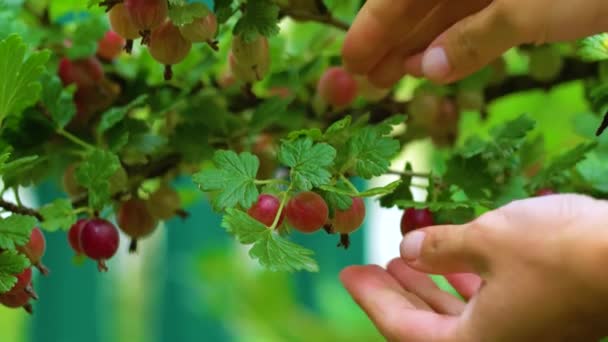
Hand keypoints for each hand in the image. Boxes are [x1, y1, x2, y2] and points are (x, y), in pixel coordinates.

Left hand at [341, 194, 607, 340]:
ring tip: (402, 260)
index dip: (370, 297)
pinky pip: (486, 304)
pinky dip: (463, 283)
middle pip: (427, 326)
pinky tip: (453, 260)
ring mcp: (522, 334)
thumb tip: (408, 252)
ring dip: (428, 287)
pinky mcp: (542, 317)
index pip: (402, 327)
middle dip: (396, 294)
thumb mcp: (486, 240)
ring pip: (458, 315)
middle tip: (369, 269)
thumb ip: (440, 249)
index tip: (348, 274)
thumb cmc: (559, 250)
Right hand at [342, 0, 607, 85]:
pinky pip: (484, 16)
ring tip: (393, 80)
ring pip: (451, 10)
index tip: (349, 63)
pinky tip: (437, 67)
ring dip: (422, 45)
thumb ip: (473, 37)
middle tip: (365, 80)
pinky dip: (462, 42)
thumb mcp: (528, 7)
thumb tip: (426, 70)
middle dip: (392, 39)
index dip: (373, 27)